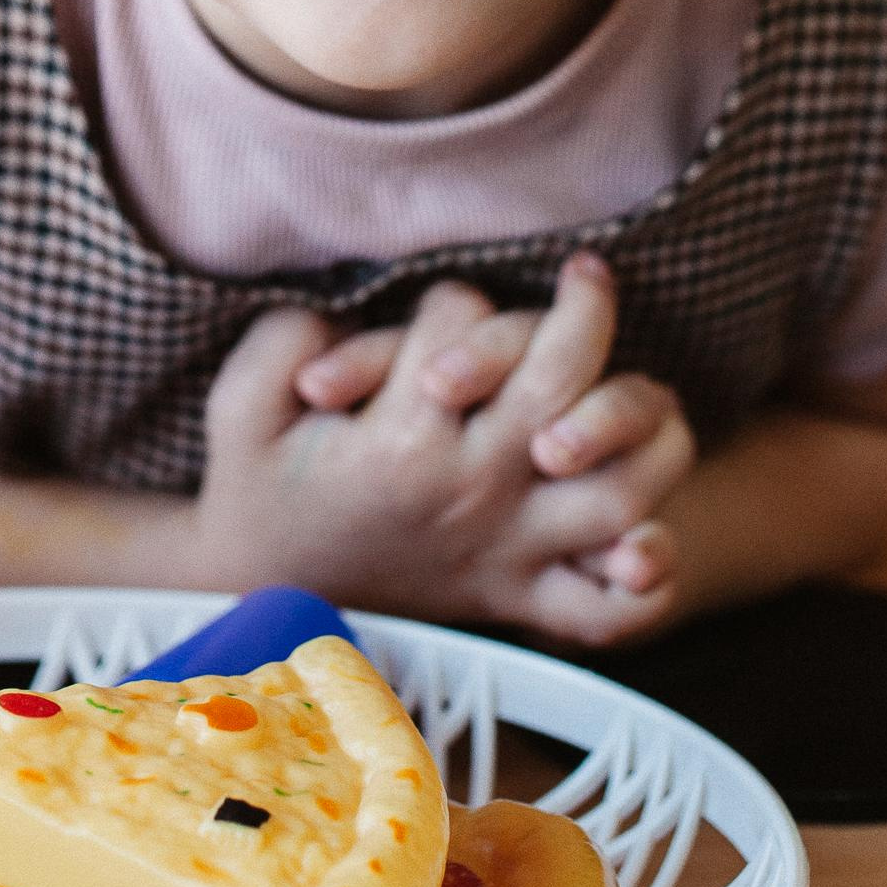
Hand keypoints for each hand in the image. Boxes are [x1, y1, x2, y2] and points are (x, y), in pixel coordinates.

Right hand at [292, 253, 695, 639]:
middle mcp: (471, 495)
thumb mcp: (242, 402)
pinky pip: (611, 609)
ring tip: (623, 384)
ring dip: (641, 427)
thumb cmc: (260, 488)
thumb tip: (346, 316)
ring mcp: (508, 552)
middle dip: (584, 314)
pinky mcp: (522, 597)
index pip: (463, 325)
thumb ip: (284, 339)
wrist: (264, 593)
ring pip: (622, 487)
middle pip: (565, 384)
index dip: (453, 305)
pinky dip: (645, 577)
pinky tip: (642, 535)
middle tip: (586, 276)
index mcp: (401, 444)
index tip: (431, 326)